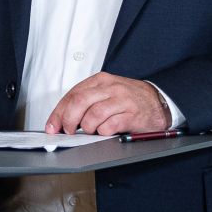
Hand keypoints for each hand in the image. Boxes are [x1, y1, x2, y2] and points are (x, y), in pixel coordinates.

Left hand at [45, 72, 169, 135]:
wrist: (160, 101)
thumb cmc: (129, 99)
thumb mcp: (106, 93)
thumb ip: (86, 102)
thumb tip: (62, 119)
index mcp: (99, 81)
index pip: (72, 95)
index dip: (58, 113)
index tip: (52, 126)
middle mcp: (110, 88)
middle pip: (79, 102)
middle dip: (68, 120)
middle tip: (68, 131)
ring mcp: (122, 100)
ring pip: (93, 114)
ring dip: (87, 127)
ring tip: (90, 131)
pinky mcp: (132, 114)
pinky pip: (110, 125)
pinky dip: (103, 131)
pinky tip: (105, 131)